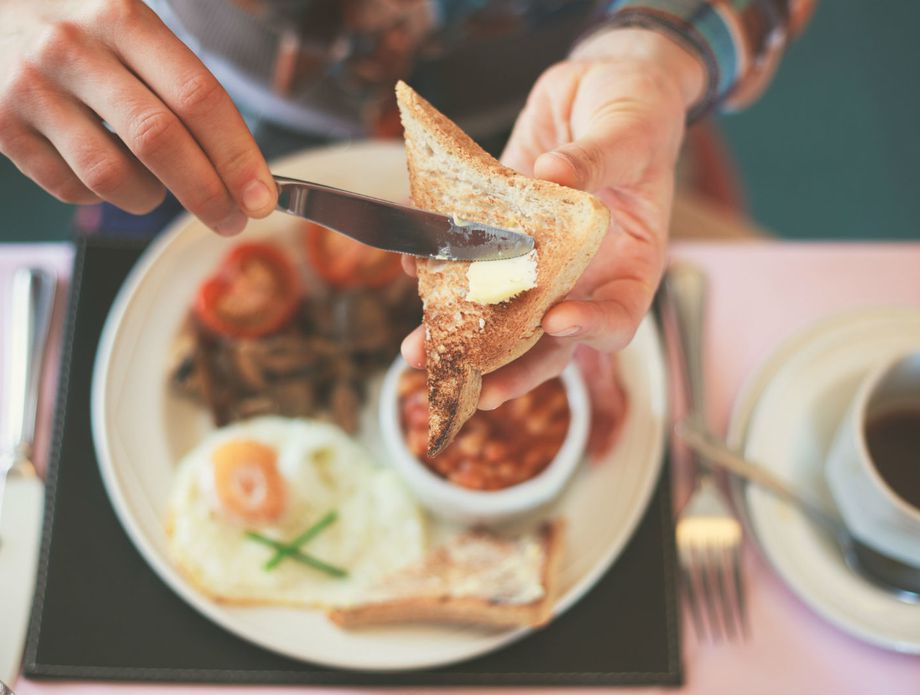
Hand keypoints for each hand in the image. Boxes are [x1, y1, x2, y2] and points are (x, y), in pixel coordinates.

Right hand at [0, 0, 276, 234]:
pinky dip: (101, 196)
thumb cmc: (80, 29)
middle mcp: (74, 48)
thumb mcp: (132, 27)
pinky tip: (106, 170)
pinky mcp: (2, 124)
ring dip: (149, 198)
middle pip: (159, 140)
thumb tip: (244, 169)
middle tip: (231, 220)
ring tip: (156, 187)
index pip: (197, 97)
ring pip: (111, 176)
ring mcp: (32, 87)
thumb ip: (183, 86)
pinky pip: (70, 188)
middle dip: (207, 194)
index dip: (237, 155)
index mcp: (123, 18)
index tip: (261, 197)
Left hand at [402, 28, 703, 408]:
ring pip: (501, 310)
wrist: (600, 84)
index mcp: (630, 262)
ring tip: (417, 349)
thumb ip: (597, 158)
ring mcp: (538, 258)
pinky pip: (470, 257)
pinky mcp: (502, 232)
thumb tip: (554, 176)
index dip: (590, 329)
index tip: (556, 320)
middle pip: (548, 338)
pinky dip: (439, 265)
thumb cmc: (638, 109)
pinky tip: (412, 265)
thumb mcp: (630, 129)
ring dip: (459, 332)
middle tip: (468, 386)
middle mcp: (582, 273)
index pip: (617, 317)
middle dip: (507, 365)